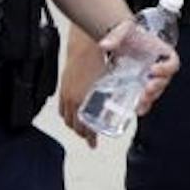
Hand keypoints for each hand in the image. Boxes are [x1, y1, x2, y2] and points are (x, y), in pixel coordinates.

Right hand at [58, 30, 105, 146]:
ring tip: (83, 130)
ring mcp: (65, 93)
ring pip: (66, 118)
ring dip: (74, 126)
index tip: (94, 144)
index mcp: (81, 99)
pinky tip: (74, 116)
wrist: (84, 46)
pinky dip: (67, 116)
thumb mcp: (111, 81)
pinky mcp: (62, 88)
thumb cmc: (100, 61)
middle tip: (90, 139)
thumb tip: (128, 108)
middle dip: (82, 134)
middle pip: (74, 125)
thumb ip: (116, 95)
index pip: (83, 126)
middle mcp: (71, 98)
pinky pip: (61, 108)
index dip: (89, 137)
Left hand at [97, 16, 180, 120]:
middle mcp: (159, 68)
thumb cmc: (127, 33)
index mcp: (162, 52)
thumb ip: (116, 36)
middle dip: (156, 87)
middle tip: (147, 89)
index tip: (153, 69)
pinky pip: (145, 99)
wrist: (119, 41)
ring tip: (140, 102)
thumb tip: (104, 45)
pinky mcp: (140, 86)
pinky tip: (135, 109)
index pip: (172, 62)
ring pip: (156, 92)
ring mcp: (150, 78)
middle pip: (164, 81)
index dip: (166, 68)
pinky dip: (142, 105)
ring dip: (150, 99)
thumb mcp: (123, 30)